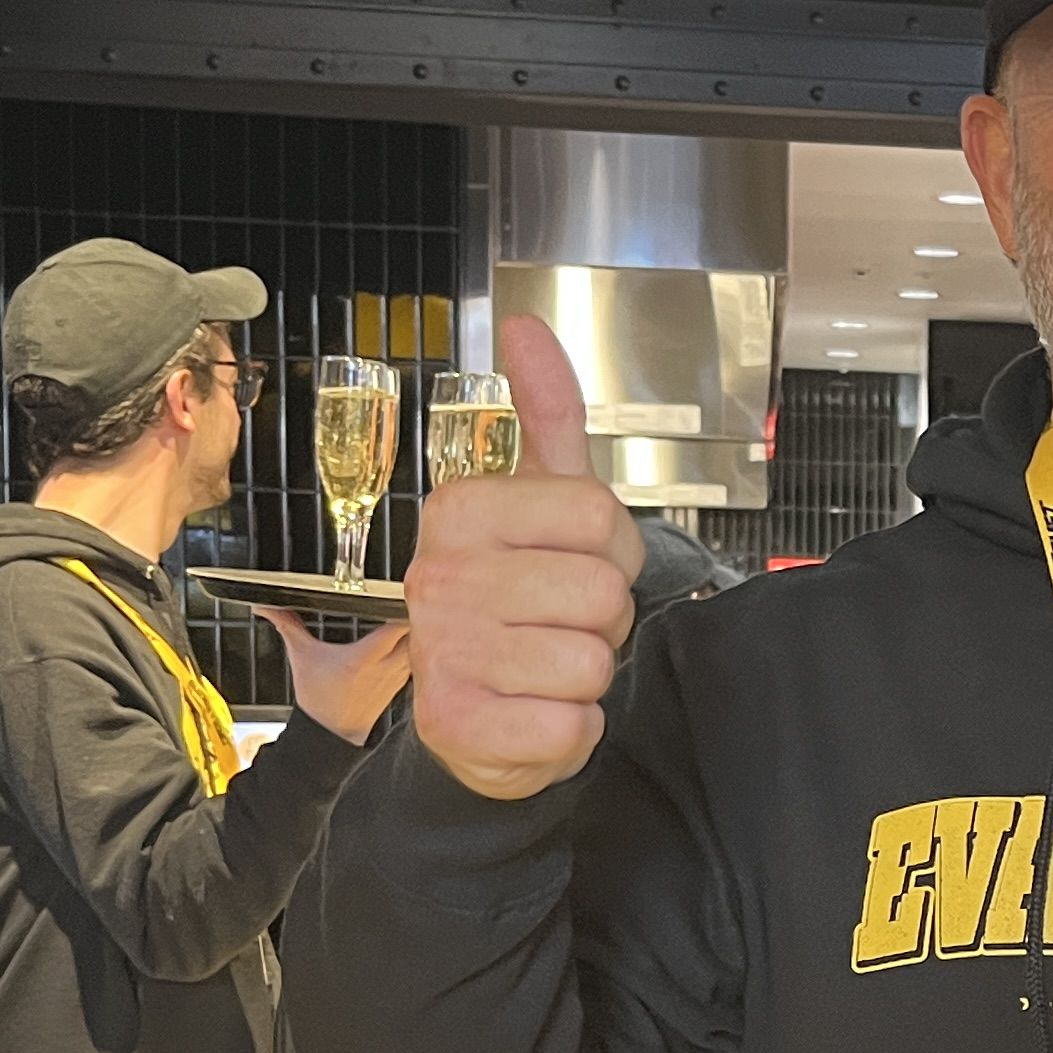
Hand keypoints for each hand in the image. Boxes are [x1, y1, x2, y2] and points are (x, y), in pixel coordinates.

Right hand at [263, 612, 411, 743]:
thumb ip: (288, 626)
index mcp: (365, 657)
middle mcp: (387, 666)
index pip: (398, 626)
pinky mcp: (401, 682)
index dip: (401, 606)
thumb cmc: (319, 699)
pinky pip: (417, 659)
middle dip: (413, 613)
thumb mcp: (302, 657)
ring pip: (420, 645)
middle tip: (400, 599)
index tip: (395, 593)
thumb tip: (268, 606)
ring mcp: (398, 675)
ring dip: (416, 630)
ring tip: (405, 614)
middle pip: (416, 632)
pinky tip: (405, 638)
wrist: (331, 734)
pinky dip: (415, 647)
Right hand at [403, 312, 645, 801]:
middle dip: (603, 617)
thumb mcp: (537, 501)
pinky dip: (572, 728)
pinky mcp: (461, 726)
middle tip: (560, 623)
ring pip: (592, 659)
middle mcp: (439, 576)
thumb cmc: (516, 600)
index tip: (577, 562)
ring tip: (544, 666)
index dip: (614, 549)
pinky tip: (533, 712)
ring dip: (587, 672)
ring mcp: (445, 653)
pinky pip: (574, 723)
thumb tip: (525, 325)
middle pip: (602, 590)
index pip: (600, 515)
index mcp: (460, 511)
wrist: (471, 716)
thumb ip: (543, 413)